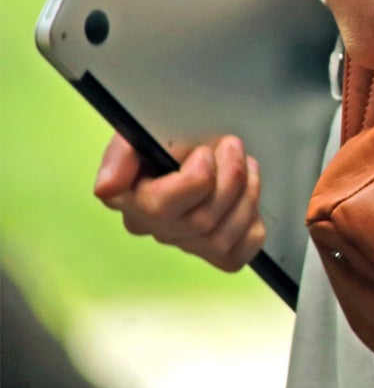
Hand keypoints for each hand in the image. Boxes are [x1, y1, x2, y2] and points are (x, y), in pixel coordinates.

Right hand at [93, 134, 266, 272]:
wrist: (198, 145)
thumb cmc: (170, 139)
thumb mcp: (141, 132)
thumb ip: (122, 155)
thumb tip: (108, 186)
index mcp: (129, 200)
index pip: (160, 206)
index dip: (194, 180)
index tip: (204, 153)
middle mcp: (153, 227)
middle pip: (198, 222)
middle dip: (228, 178)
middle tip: (233, 147)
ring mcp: (184, 244)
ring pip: (220, 240)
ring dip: (245, 197)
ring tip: (247, 167)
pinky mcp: (214, 254)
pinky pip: (237, 255)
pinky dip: (251, 227)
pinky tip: (247, 199)